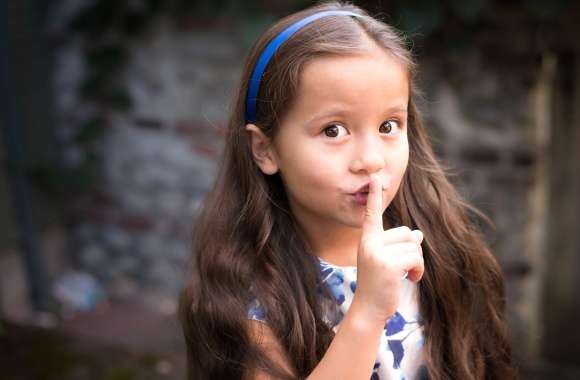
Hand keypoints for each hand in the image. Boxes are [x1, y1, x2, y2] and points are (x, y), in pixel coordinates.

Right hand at [352, 173, 424, 323]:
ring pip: (413, 246)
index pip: (372, 213)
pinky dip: (418, 270)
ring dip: (417, 263)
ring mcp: (377, 252)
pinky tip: (410, 280)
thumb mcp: (389, 261)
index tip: (375, 176)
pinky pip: (415, 258)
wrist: (369, 308)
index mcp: (368, 239)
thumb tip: (418, 235)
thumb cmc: (380, 285)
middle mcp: (370, 242)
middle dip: (413, 251)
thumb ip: (401, 246)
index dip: (374, 195)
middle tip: (405, 269)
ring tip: (406, 276)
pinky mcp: (387, 264)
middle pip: (406, 233)